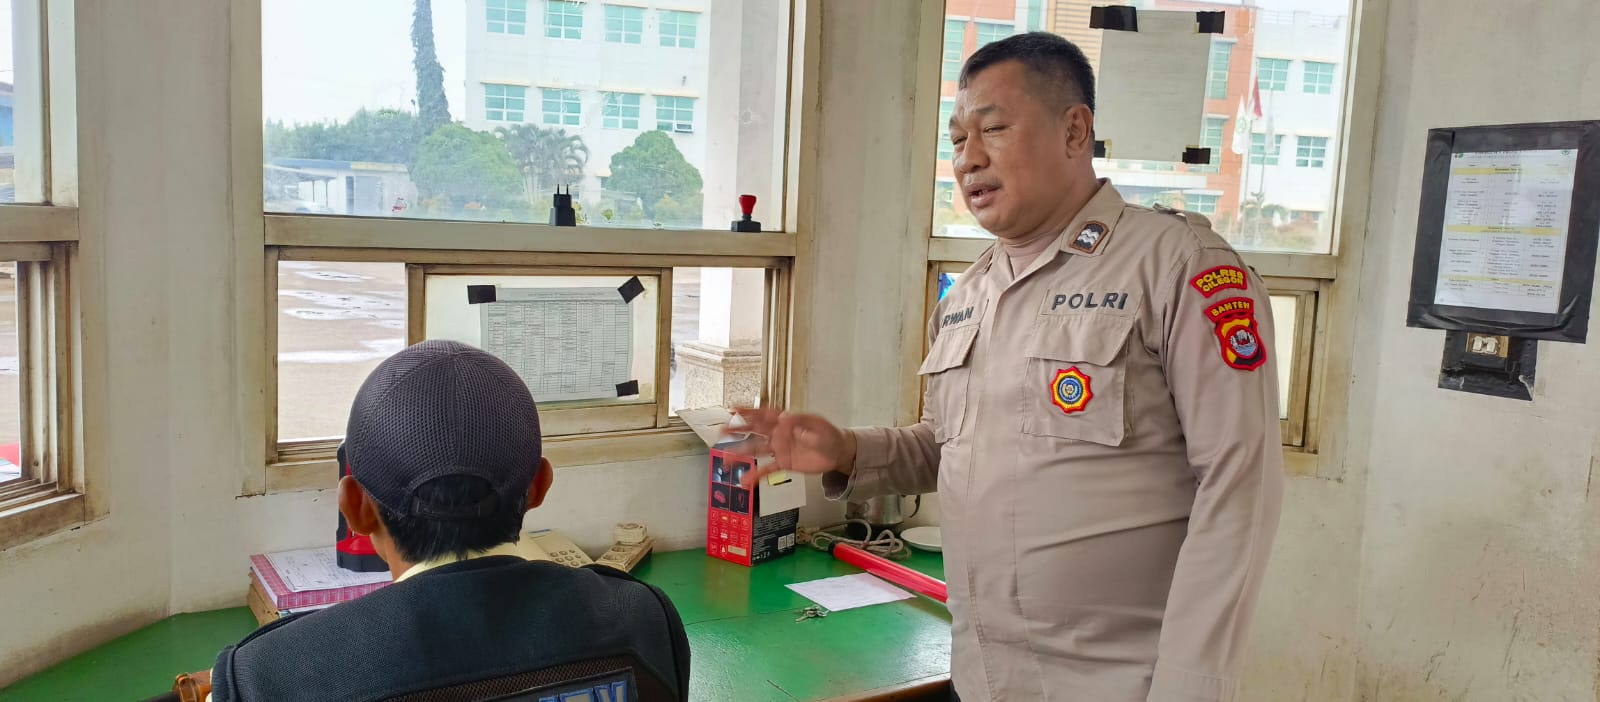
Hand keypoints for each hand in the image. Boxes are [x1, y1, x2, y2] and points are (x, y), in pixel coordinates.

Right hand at [724, 407, 855, 489]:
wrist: (838, 452)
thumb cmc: (830, 435)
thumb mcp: (819, 427)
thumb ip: (802, 424)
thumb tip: (786, 419)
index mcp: (787, 421)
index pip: (765, 414)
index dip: (749, 410)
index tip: (734, 407)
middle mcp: (779, 434)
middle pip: (755, 430)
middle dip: (738, 429)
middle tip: (722, 430)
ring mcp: (780, 449)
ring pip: (757, 450)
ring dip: (741, 453)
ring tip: (727, 459)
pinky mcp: (784, 463)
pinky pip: (768, 469)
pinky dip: (756, 475)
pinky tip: (745, 480)